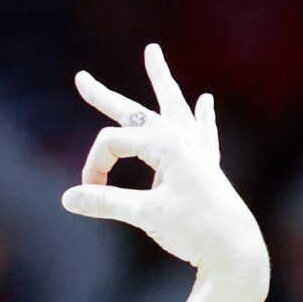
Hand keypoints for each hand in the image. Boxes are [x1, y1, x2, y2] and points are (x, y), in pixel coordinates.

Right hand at [61, 46, 269, 286]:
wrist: (234, 248)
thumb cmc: (193, 228)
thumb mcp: (145, 215)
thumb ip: (105, 202)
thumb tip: (68, 198)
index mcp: (165, 144)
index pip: (112, 143)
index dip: (95, 167)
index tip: (90, 192)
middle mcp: (180, 139)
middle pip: (135, 110)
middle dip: (104, 97)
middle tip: (81, 79)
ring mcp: (195, 150)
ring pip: (173, 107)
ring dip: (161, 81)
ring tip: (152, 53)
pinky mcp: (206, 167)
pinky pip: (202, 133)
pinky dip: (201, 117)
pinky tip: (205, 102)